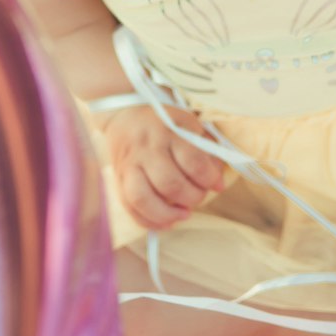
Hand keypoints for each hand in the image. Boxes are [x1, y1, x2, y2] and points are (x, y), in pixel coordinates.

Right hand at [98, 104, 225, 230]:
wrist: (125, 114)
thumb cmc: (164, 122)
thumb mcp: (189, 125)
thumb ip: (206, 150)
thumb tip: (217, 183)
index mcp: (169, 130)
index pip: (193, 161)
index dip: (209, 178)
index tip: (216, 184)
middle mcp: (147, 148)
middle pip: (170, 183)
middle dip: (191, 197)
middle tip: (198, 196)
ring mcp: (130, 164)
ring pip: (143, 198)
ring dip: (168, 214)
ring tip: (184, 214)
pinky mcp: (118, 179)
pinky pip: (129, 207)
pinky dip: (148, 221)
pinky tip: (166, 222)